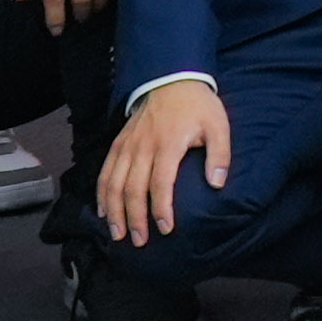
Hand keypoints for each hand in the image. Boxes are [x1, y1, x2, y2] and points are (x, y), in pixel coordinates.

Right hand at [92, 80, 228, 245]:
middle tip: (139, 241)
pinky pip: (105, 171)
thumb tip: (217, 184)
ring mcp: (127, 145)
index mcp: (168, 144)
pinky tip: (103, 212)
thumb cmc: (198, 106)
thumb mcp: (218, 125)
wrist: (172, 79)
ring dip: (114, 211)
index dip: (162, 208)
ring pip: (114, 183)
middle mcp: (143, 147)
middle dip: (135, 218)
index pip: (161, 183)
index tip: (166, 228)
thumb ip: (220, 155)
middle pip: (133, 189)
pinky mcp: (118, 143)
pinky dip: (101, 193)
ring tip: (118, 235)